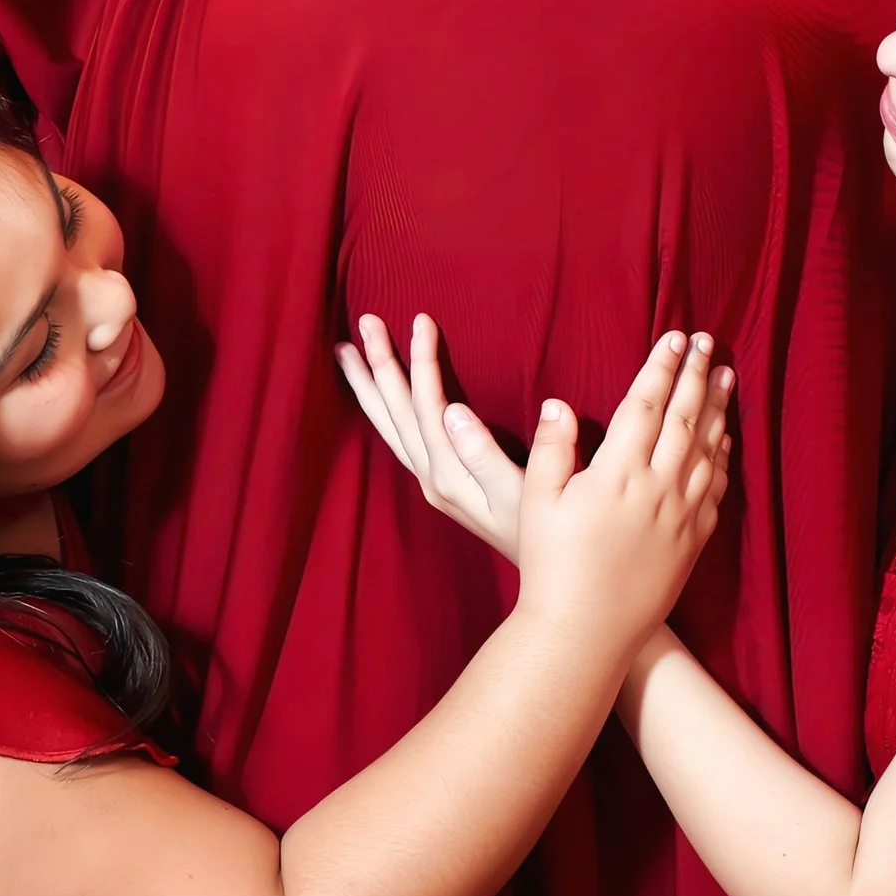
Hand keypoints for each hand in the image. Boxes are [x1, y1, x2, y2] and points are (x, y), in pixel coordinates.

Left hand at [338, 315, 526, 559]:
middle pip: (396, 414)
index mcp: (449, 475)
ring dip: (372, 387)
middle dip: (380, 365)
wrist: (548, 575)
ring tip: (347, 350)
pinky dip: (385, 412)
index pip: (426, 408)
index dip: (421, 364)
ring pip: (392, 426)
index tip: (421, 320)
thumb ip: (485, 454)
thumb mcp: (522, 493)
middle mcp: (432, 478)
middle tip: (364, 321)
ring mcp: (433, 482)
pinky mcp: (441, 484)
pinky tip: (379, 397)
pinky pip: (401, 438)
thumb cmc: (545, 529)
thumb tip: (453, 411)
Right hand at [513, 331, 732, 643]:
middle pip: (685, 419)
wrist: (586, 633)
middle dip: (697, 375)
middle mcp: (657, 489)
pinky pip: (716, 490)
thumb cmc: (551, 567)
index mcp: (616, 474)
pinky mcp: (692, 543)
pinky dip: (724, 458)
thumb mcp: (537, 503)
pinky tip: (725, 439)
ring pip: (708, 450)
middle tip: (708, 342)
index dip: (661, 367)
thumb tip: (560, 403)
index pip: (645, 405)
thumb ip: (552, 449)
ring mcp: (680, 517)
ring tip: (726, 376)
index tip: (675, 337)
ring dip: (718, 409)